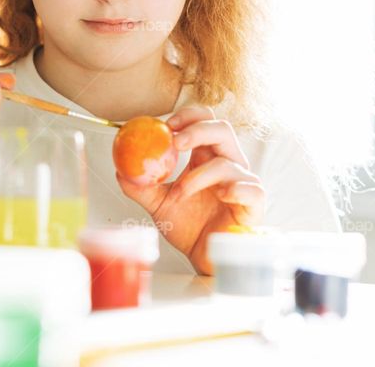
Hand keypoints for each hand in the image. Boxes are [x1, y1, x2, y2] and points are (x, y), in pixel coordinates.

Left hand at [115, 106, 264, 274]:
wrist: (203, 257)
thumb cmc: (188, 228)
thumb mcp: (158, 205)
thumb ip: (141, 187)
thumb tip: (121, 171)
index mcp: (206, 157)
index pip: (204, 122)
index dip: (189, 116)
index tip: (167, 125)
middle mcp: (227, 164)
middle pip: (222, 129)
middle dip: (198, 130)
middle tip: (175, 142)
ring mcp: (242, 182)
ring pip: (227, 163)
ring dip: (199, 176)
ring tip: (180, 193)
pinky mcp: (253, 204)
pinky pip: (251, 189)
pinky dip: (235, 188)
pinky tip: (222, 195)